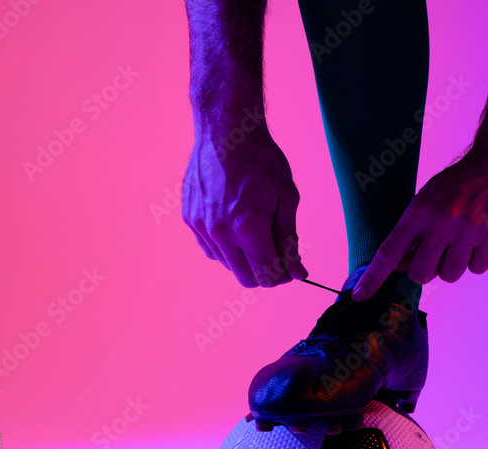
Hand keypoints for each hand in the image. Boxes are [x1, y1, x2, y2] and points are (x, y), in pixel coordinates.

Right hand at [182, 125, 306, 286]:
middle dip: (266, 272)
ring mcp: (201, 227)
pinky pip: (210, 249)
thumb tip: (297, 272)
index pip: (267, 274)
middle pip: (246, 277)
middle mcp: (220, 232)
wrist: (226, 132)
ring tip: (258, 233)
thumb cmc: (262, 161)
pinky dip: (227, 248)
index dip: (283, 276)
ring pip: (227, 265)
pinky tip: (238, 228)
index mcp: (248, 228)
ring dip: (245, 260)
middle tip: (278, 255)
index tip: (291, 268)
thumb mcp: (286, 198)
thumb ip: (289, 239)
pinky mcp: (190, 219)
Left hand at [352, 148, 487, 300]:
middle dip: (425, 270)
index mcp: (421, 211)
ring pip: (450, 274)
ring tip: (463, 241)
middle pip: (421, 272)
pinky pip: (477, 269)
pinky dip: (477, 259)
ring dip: (453, 265)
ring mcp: (469, 232)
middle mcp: (442, 223)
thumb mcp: (430, 198)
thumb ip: (415, 232)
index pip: (390, 251)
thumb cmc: (463, 182)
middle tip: (436, 254)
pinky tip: (481, 239)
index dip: (373, 277)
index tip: (359, 296)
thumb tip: (402, 266)